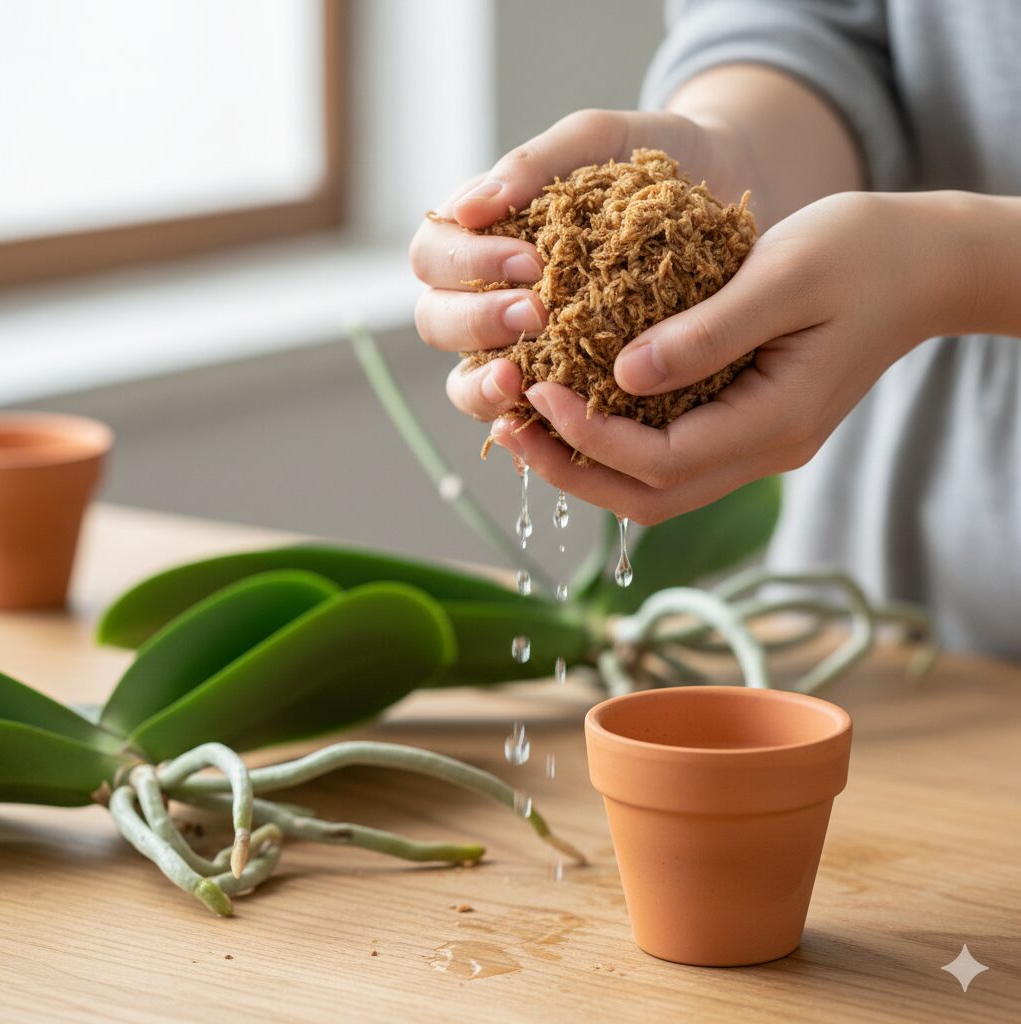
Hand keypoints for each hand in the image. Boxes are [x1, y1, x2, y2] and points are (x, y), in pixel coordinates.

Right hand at [409, 108, 756, 421]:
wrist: (718, 192)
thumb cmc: (648, 162)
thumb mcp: (598, 140)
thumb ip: (536, 163)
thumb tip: (469, 209)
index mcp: (478, 236)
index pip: (432, 255)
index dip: (465, 264)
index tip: (530, 261)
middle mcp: (484, 295)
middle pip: (436, 321)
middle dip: (475, 322)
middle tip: (535, 314)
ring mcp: (516, 348)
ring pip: (463, 382)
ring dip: (482, 385)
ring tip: (521, 381)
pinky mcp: (558, 386)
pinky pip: (524, 416)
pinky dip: (526, 421)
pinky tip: (552, 418)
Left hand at [491, 191, 950, 523]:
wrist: (921, 264)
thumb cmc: (861, 253)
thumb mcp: (784, 275)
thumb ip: (706, 332)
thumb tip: (620, 376)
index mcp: (776, 421)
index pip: (662, 460)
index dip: (590, 436)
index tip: (536, 390)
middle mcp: (764, 449)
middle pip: (650, 497)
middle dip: (572, 470)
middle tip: (506, 427)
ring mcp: (756, 444)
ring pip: (657, 488)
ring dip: (585, 465)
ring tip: (522, 424)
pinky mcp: (746, 424)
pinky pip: (669, 456)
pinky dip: (614, 445)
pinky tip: (573, 408)